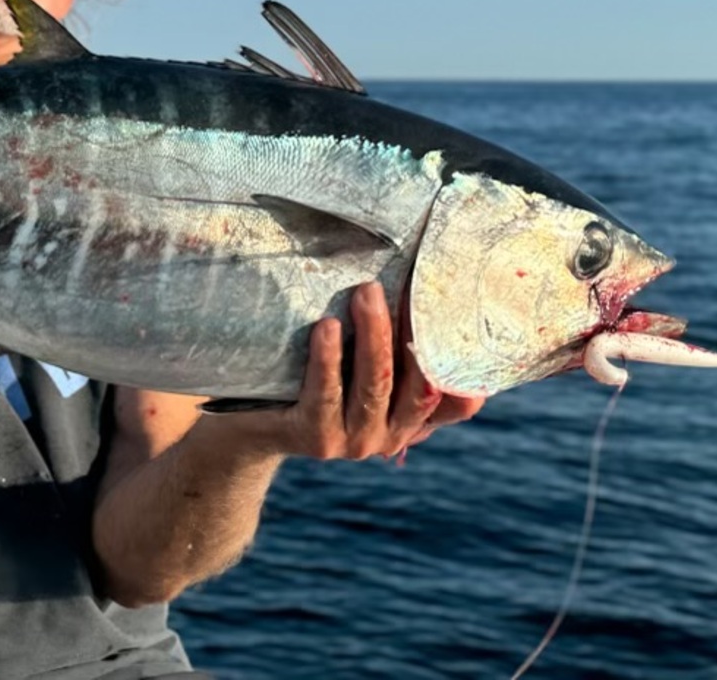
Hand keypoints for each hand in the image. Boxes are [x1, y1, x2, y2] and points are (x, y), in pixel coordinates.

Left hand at [224, 283, 483, 461]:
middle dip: (414, 332)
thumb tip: (420, 275)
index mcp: (410, 420)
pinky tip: (326, 327)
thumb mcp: (359, 366)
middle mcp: (390, 436)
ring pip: (375, 386)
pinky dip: (328, 359)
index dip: (465, 362)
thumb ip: (393, 343)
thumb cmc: (315, 379)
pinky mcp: (314, 438)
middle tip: (403, 283)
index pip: (456, 400)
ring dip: (373, 335)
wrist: (251, 424)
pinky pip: (325, 395)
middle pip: (418, 386)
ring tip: (365, 293)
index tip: (461, 312)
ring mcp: (354, 441)